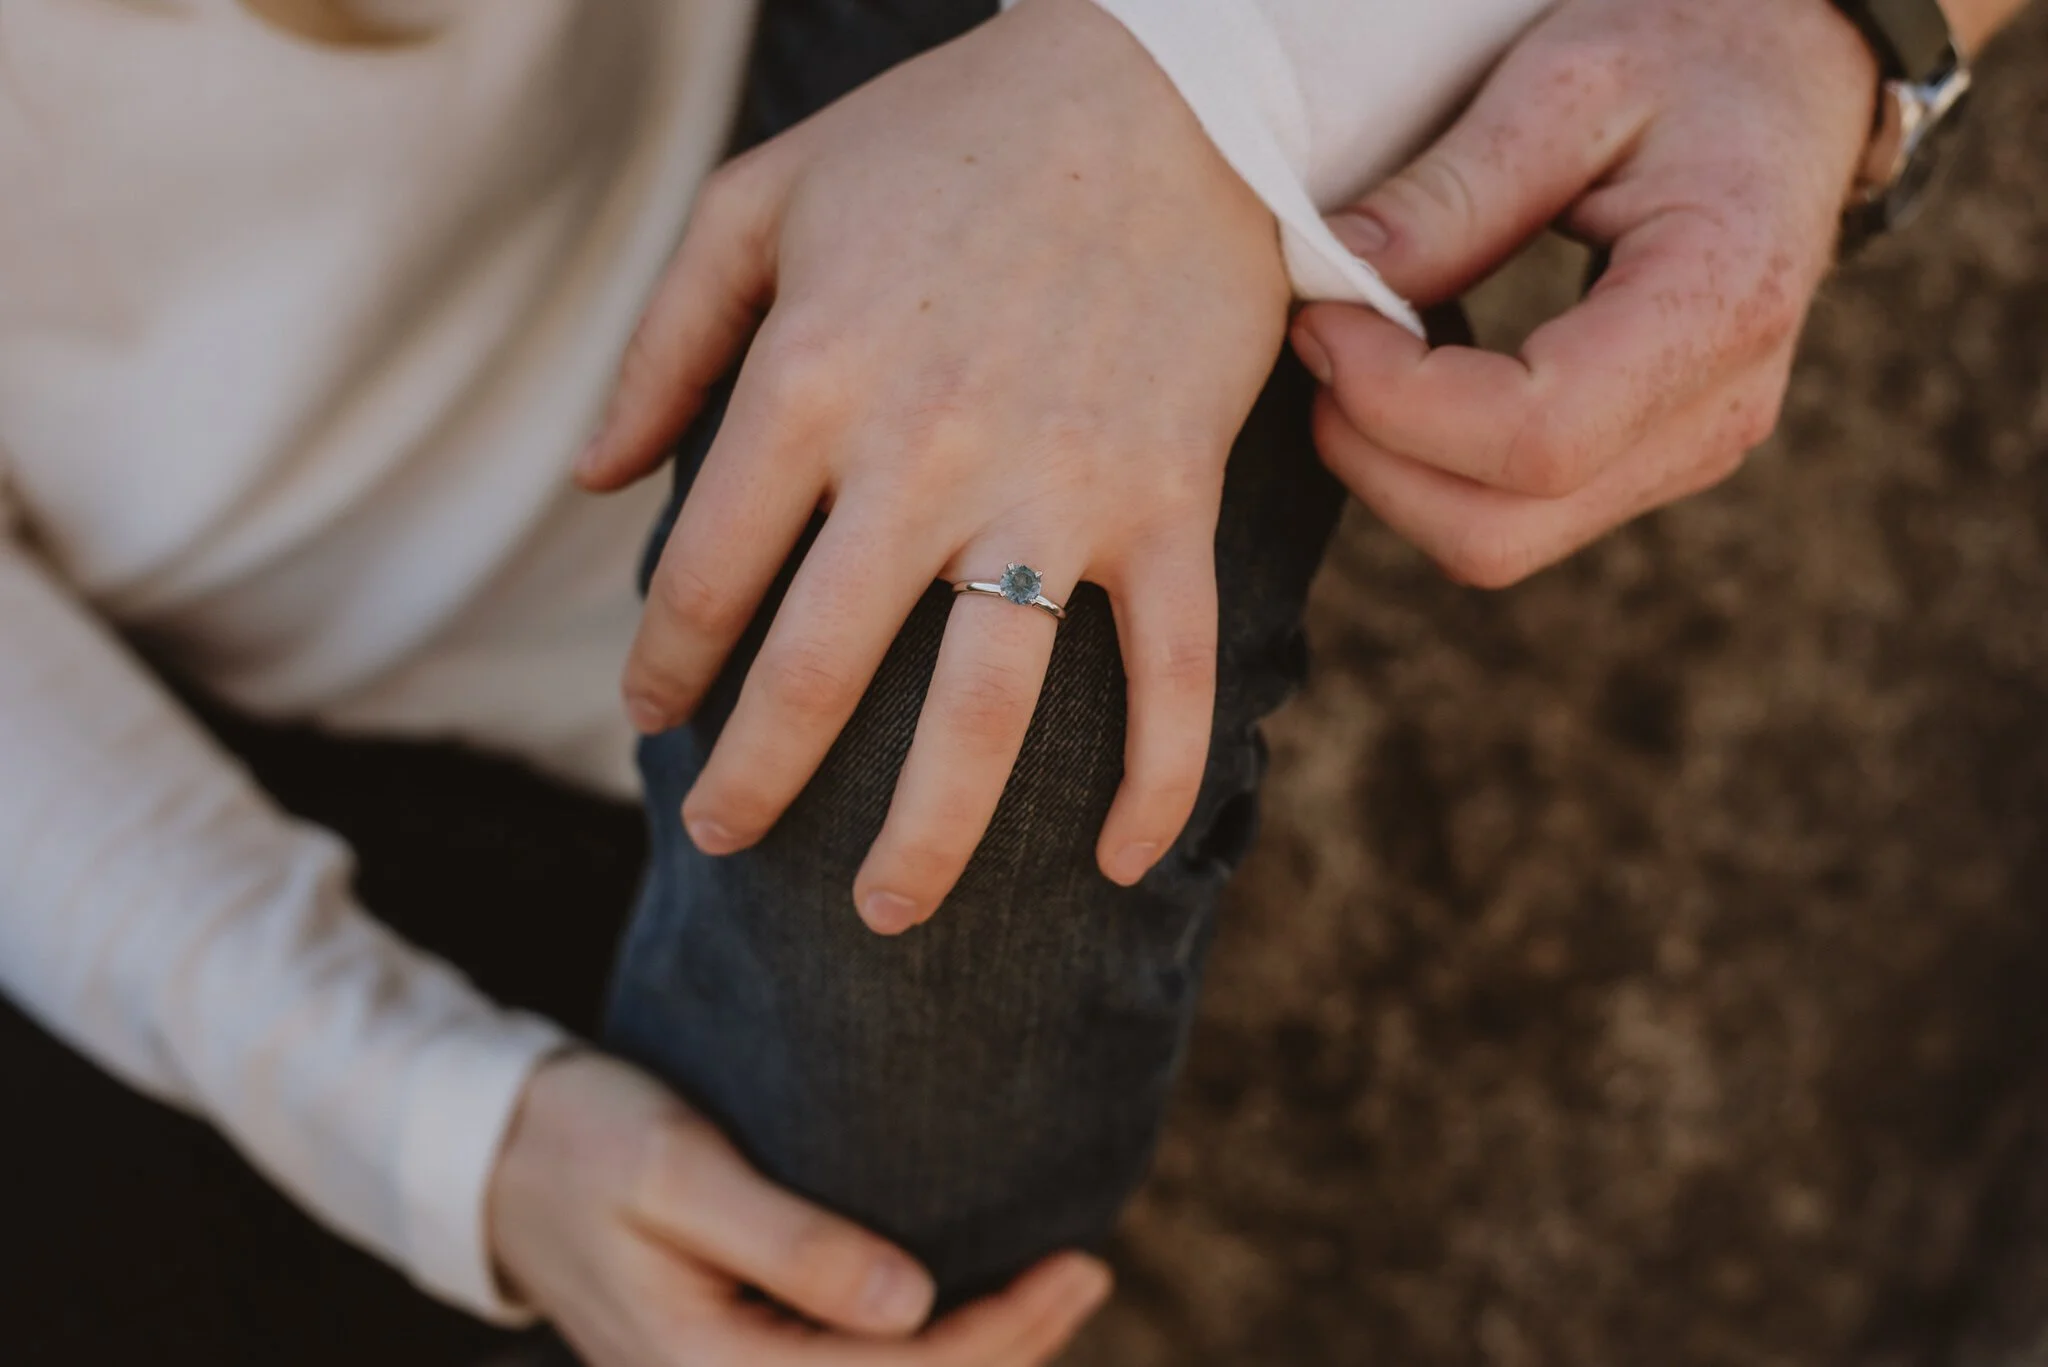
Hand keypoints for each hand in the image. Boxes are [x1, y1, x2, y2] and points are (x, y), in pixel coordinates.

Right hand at [488, 1052, 1111, 1366]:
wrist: (495, 1158)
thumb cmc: (584, 1142)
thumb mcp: (678, 1172)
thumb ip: (790, 1243)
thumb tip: (911, 1303)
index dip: (1000, 1336)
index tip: (1078, 1264)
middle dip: (1006, 1351)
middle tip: (1086, 1271)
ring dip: (971, 1357)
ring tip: (1053, 1291)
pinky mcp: (732, 1358)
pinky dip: (918, 1347)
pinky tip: (969, 1302)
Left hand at [574, 0, 1288, 931]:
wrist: (1164, 90)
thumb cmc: (949, 135)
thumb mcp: (765, 197)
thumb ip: (666, 339)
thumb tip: (594, 480)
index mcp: (810, 378)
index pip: (702, 576)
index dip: (663, 671)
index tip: (653, 722)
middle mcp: (922, 454)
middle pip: (817, 673)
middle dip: (755, 781)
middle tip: (725, 841)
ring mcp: (1058, 488)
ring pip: (985, 710)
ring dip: (929, 834)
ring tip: (885, 914)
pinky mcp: (1170, 502)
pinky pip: (1172, 672)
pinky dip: (1159, 780)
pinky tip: (1118, 862)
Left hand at [1290, 0, 1878, 587]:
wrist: (1798, 77)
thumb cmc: (1692, 54)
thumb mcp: (1571, 82)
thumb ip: (1456, 187)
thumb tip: (1332, 275)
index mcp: (1718, 308)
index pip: (1534, 438)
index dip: (1397, 402)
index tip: (1322, 318)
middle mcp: (1715, 417)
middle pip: (1498, 532)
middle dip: (1374, 456)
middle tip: (1322, 342)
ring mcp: (1687, 455)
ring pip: (1494, 542)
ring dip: (1393, 469)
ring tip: (1360, 351)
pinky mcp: (1650, 466)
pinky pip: (1512, 517)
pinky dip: (1433, 467)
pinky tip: (1412, 375)